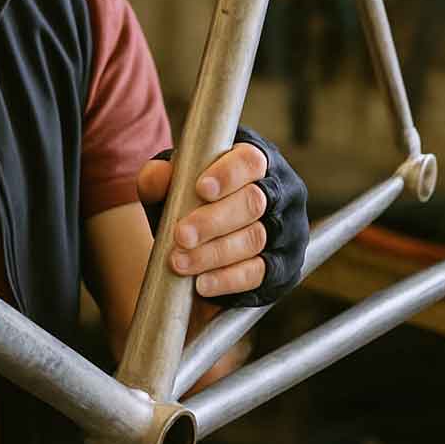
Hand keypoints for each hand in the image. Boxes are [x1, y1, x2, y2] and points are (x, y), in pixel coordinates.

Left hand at [137, 126, 308, 307]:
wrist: (195, 242)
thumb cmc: (186, 199)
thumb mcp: (168, 184)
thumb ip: (159, 176)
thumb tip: (158, 176)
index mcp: (253, 160)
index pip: (250, 160)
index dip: (228, 174)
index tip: (202, 189)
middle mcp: (278, 190)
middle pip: (253, 202)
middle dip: (213, 221)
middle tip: (181, 235)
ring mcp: (286, 229)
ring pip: (255, 239)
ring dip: (214, 253)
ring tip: (180, 262)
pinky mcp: (283, 265)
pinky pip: (259, 273)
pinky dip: (228, 278)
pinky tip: (202, 283)